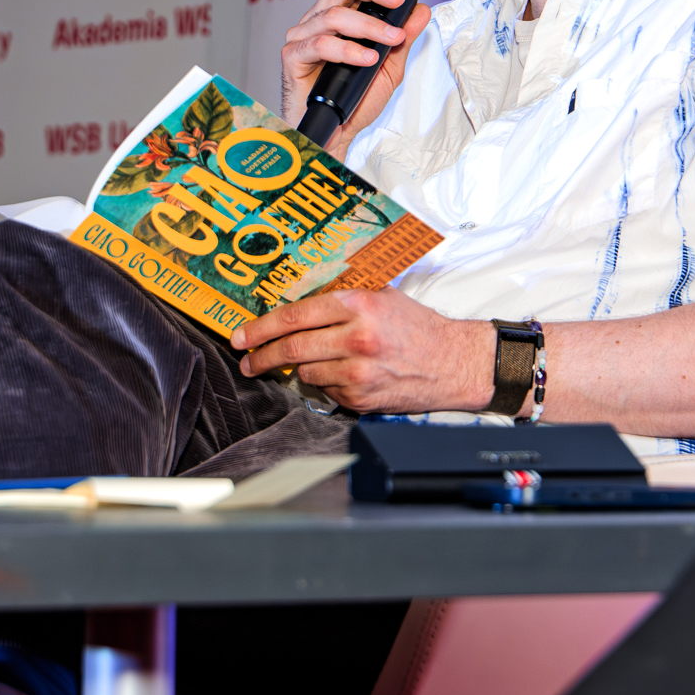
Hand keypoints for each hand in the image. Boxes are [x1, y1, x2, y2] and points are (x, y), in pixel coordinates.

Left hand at [232, 289, 493, 413]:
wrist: (453, 363)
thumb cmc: (418, 328)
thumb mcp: (382, 296)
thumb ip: (343, 298)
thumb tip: (297, 305)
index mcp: (358, 306)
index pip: (295, 316)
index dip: (261, 327)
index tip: (241, 335)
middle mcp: (356, 339)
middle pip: (291, 348)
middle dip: (262, 356)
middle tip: (247, 360)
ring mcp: (357, 372)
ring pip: (305, 372)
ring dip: (300, 369)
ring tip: (310, 363)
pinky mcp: (360, 398)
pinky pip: (326, 391)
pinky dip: (327, 383)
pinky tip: (343, 375)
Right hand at [279, 0, 434, 156]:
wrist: (337, 133)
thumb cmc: (356, 99)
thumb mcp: (389, 67)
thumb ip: (403, 39)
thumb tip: (420, 11)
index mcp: (338, 16)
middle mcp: (318, 21)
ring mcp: (303, 37)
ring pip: (334, 15)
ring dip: (368, 25)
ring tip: (390, 39)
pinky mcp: (293, 57)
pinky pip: (320, 44)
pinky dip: (347, 50)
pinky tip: (367, 58)